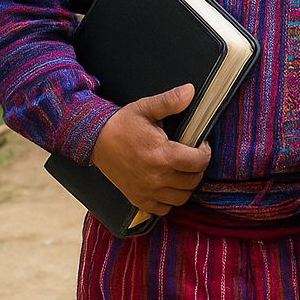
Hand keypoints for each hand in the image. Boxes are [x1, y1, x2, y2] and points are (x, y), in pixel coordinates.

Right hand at [90, 84, 211, 215]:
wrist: (94, 141)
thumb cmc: (122, 124)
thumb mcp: (146, 108)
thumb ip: (170, 101)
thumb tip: (190, 90)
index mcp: (162, 155)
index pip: (199, 162)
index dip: (205, 152)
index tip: (200, 145)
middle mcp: (156, 177)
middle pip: (193, 181)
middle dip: (197, 168)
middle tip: (192, 157)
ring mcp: (146, 191)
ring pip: (181, 198)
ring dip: (187, 185)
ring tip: (183, 171)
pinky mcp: (137, 199)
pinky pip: (163, 209)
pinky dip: (169, 200)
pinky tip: (168, 186)